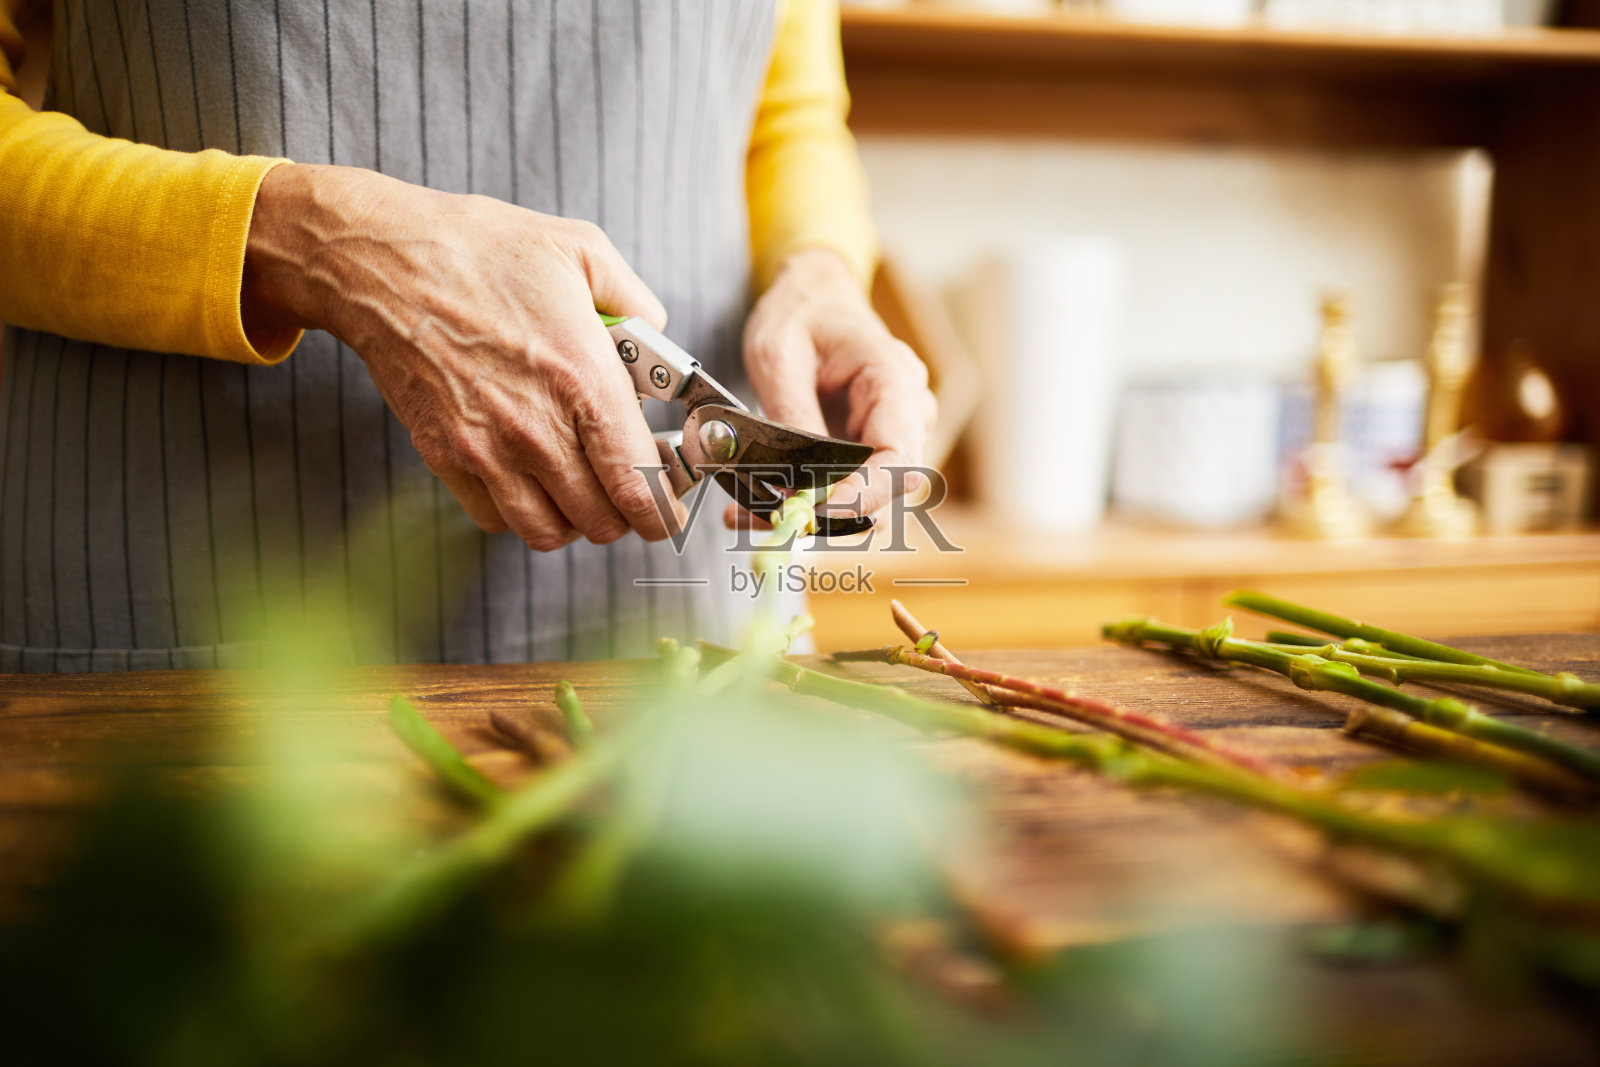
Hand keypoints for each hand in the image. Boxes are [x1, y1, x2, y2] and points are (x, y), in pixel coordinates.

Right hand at [242, 163, 682, 550]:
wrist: (381, 262)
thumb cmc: (478, 249)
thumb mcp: (581, 250)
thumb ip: (636, 298)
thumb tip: (657, 335)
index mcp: (583, 377)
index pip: (637, 482)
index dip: (663, 510)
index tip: (670, 508)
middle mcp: (536, 425)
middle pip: (601, 519)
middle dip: (627, 515)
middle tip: (630, 489)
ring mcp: (486, 448)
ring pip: (549, 531)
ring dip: (575, 521)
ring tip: (584, 492)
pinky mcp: (445, 455)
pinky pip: (495, 519)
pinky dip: (521, 514)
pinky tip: (532, 482)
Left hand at [733, 247, 936, 527]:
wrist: (814, 297)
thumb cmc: (801, 314)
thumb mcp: (778, 354)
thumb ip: (792, 416)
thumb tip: (796, 480)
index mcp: (894, 380)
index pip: (899, 458)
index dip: (863, 496)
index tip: (815, 513)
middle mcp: (907, 414)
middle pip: (887, 490)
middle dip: (829, 515)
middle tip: (760, 518)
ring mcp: (895, 435)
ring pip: (867, 500)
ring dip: (811, 515)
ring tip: (746, 512)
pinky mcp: (872, 451)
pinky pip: (849, 489)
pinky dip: (808, 503)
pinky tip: (760, 503)